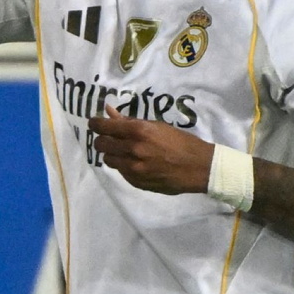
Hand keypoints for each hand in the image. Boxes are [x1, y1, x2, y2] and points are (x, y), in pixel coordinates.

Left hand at [86, 105, 215, 194]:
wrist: (198, 167)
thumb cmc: (180, 142)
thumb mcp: (156, 126)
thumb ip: (130, 121)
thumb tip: (109, 111)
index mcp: (138, 132)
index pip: (103, 127)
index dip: (95, 124)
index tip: (94, 123)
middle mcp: (133, 150)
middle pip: (101, 145)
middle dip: (103, 140)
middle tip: (110, 138)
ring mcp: (133, 169)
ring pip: (108, 160)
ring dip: (112, 154)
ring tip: (124, 151)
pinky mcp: (136, 182)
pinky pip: (120, 172)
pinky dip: (123, 166)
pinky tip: (136, 163)